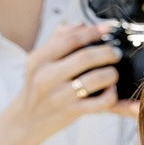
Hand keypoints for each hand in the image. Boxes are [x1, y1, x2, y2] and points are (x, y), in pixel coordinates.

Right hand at [0, 22, 125, 144]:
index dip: (93, 32)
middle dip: (107, 52)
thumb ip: (58, 40)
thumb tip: (81, 25)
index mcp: (39, 59)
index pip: (70, 39)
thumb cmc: (38, 86)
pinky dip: (111, 94)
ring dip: (111, 73)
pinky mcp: (71, 112)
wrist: (26, 120)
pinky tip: (110, 90)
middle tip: (116, 52)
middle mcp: (46, 76)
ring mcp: (59, 96)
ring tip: (113, 72)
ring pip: (96, 79)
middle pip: (86, 57)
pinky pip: (100, 102)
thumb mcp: (39, 62)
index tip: (107, 29)